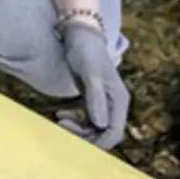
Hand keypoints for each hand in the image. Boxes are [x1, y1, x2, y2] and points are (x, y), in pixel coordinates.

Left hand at [58, 21, 129, 149]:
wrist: (80, 36)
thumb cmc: (85, 51)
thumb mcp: (89, 73)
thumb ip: (95, 98)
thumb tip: (100, 124)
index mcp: (119, 100)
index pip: (114, 132)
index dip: (99, 143)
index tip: (77, 143)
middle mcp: (115, 104)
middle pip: (104, 134)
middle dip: (85, 137)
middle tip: (63, 127)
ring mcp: (104, 103)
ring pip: (94, 129)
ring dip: (78, 130)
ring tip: (60, 121)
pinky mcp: (93, 101)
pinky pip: (87, 120)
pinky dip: (75, 121)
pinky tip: (60, 115)